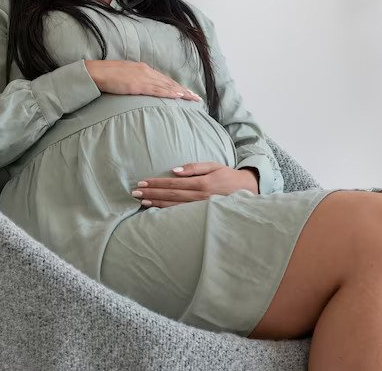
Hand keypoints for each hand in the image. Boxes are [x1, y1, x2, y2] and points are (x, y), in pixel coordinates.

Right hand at [84, 60, 201, 101]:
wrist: (96, 72)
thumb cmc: (107, 75)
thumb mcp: (124, 75)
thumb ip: (134, 80)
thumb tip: (139, 87)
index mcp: (143, 68)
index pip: (164, 79)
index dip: (176, 85)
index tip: (187, 91)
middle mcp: (146, 71)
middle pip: (169, 82)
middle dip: (184, 90)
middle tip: (196, 97)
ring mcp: (143, 77)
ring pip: (167, 86)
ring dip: (181, 92)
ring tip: (193, 98)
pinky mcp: (139, 85)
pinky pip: (158, 90)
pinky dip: (170, 92)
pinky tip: (179, 96)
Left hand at [131, 161, 259, 207]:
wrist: (246, 191)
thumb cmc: (228, 176)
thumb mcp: (213, 166)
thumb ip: (194, 167)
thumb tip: (174, 170)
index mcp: (201, 184)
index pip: (173, 183)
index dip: (156, 183)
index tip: (142, 183)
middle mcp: (199, 197)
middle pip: (170, 196)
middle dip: (151, 194)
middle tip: (135, 193)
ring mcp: (200, 208)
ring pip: (173, 207)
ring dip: (155, 204)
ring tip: (141, 202)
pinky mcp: (201, 215)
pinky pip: (180, 214)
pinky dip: (166, 213)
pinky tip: (155, 211)